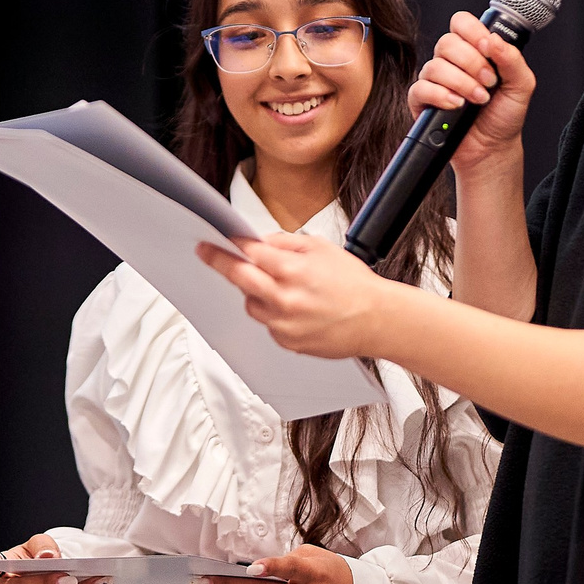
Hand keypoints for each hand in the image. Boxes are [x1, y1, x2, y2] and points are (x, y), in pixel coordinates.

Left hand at [195, 229, 396, 358]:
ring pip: (252, 304)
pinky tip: (296, 309)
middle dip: (220, 263)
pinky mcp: (288, 342)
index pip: (250, 254)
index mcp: (293, 271)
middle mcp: (285, 299)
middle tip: (206, 253)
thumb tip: (259, 242)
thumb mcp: (321, 248)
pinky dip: (274, 314)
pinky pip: (268, 324)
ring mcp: (284, 324)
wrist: (377, 320)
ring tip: (282, 288)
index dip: (230, 245)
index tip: (215, 240)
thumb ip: (285, 243)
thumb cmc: (354, 284)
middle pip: (239, 279)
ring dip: (256, 293)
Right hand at [413, 10, 537, 171]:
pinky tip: (457, 105)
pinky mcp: (422, 100)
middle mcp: (452, 62)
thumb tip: (494, 39)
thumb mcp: (521, 85)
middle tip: (489, 82)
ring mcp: (435, 80)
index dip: (473, 32)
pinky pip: (421, 88)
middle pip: (447, 42)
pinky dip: (441, 96)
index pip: (462, 23)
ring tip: (478, 99)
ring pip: (435, 66)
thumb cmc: (504, 116)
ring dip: (461, 83)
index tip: (488, 49)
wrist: (492, 148)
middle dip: (472, 63)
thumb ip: (511, 59)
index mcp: (474, 50)